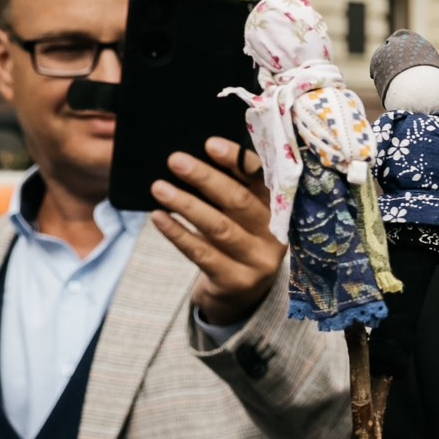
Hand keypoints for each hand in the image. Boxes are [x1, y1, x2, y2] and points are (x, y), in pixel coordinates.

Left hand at [150, 137, 283, 325]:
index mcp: (280, 209)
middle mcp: (276, 234)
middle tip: (175, 160)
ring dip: (186, 204)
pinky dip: (178, 234)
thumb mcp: (244, 214)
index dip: (237, 161)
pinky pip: (203, 254)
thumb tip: (194, 156)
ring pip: (219, 227)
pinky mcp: (237, 281)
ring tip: (159, 188)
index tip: (209, 144)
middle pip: (239, 201)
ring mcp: (259, 261)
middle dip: (205, 178)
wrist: (241, 294)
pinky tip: (158, 218)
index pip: (262, 179)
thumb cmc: (237, 239)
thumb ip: (233, 188)